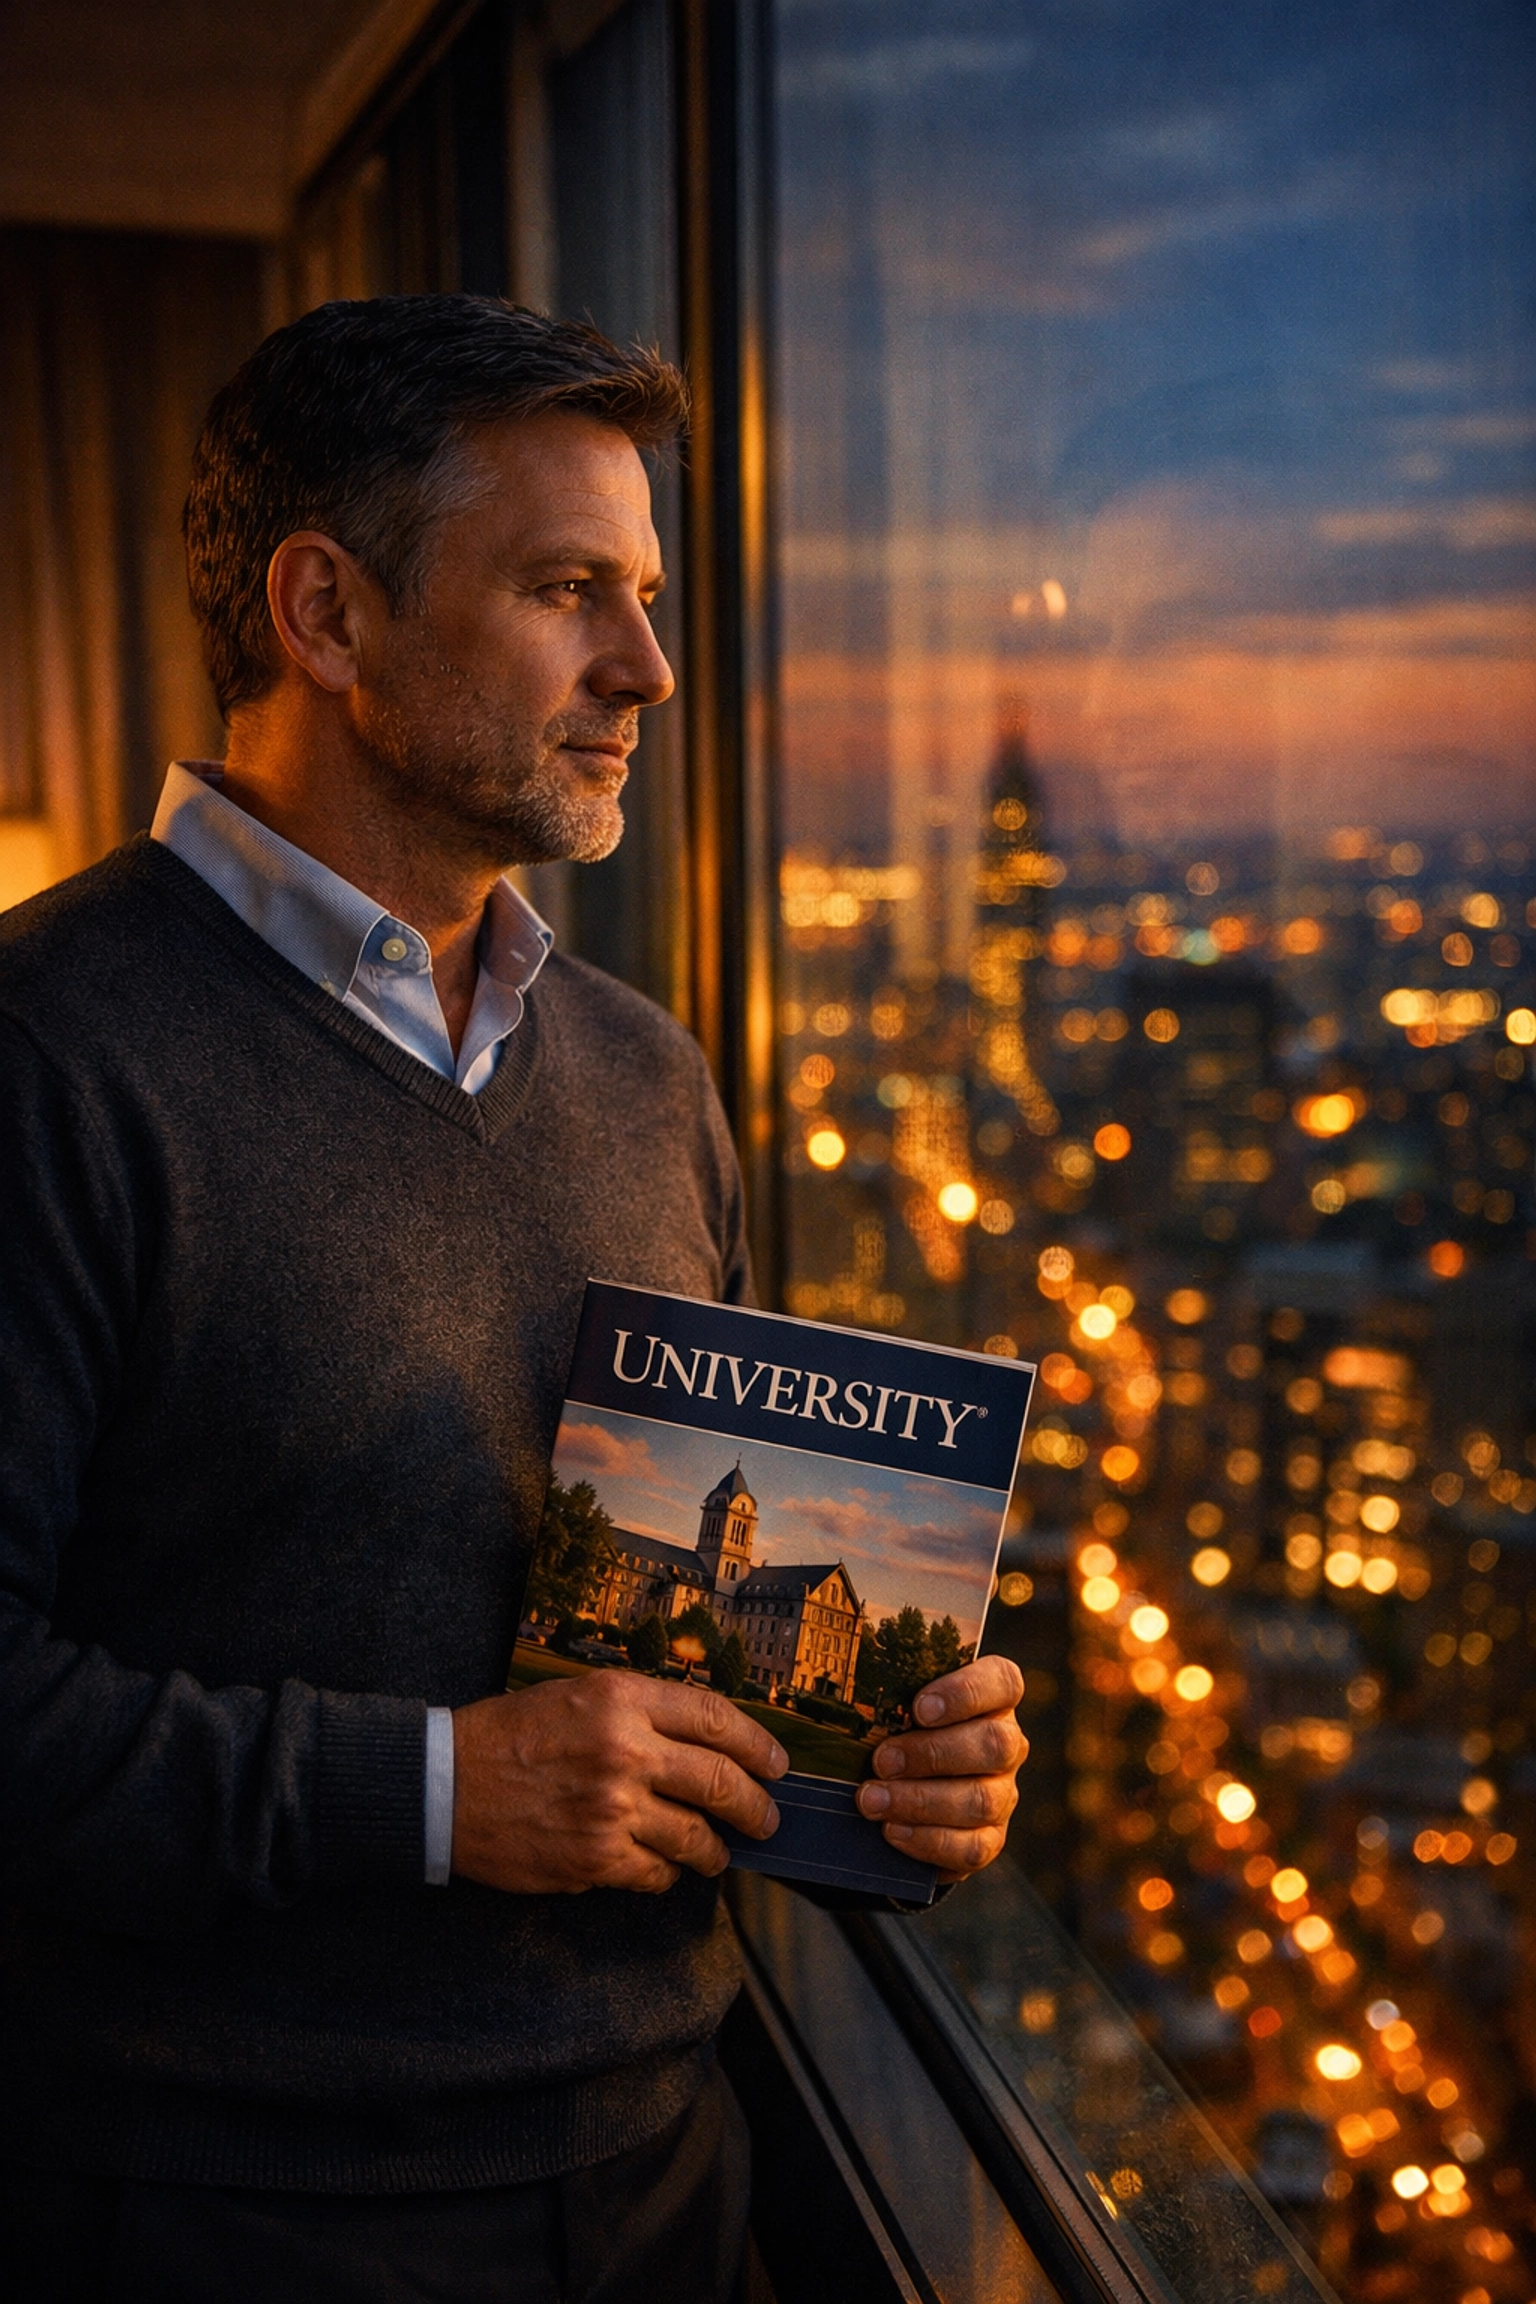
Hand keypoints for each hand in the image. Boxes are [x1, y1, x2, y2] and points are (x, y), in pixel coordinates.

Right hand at [451, 1675, 786, 1895]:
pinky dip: (668, 1875)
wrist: (443, 1785)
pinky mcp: (595, 1860)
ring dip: (716, 1851)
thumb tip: (705, 1743)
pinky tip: (664, 1869)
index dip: (757, 1744)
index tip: (775, 1765)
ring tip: (718, 1854)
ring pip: (696, 1837)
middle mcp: (625, 1750)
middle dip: (755, 1807)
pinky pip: (657, 1873)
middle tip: (766, 1820)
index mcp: (622, 1699)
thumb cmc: (508, 1735)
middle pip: (721, 1781)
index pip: (716, 1719)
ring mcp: (613, 1808)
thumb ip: (640, 1712)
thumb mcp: (578, 1695)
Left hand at [856, 1655, 1026, 1880]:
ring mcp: (1002, 1793)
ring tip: (872, 1800)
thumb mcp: (893, 1705)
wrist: (905, 1790)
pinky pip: (972, 1846)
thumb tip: (826, 1705)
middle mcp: (1006, 1744)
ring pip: (981, 1800)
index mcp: (992, 1699)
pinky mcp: (990, 1837)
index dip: (966, 1693)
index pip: (1002, 1682)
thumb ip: (879, 1694)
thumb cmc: (898, 1731)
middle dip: (932, 1754)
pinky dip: (928, 1840)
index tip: (919, 1708)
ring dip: (921, 1801)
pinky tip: (892, 1831)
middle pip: (995, 1745)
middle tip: (881, 1760)